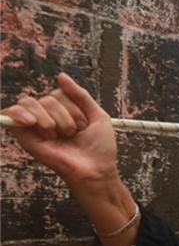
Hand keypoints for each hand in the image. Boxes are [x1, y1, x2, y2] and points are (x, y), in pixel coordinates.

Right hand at [2, 72, 117, 188]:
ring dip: (55, 121)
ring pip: (35, 104)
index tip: (84, 125)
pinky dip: (19, 113)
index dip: (73, 106)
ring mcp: (34, 127)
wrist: (96, 169)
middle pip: (48, 99)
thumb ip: (80, 95)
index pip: (58, 93)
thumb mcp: (96, 115)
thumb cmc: (99, 147)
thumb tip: (61, 76)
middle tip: (73, 134)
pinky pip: (12, 113)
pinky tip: (30, 121)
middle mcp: (46, 118)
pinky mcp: (25, 137)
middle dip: (67, 115)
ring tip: (62, 136)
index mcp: (61, 112)